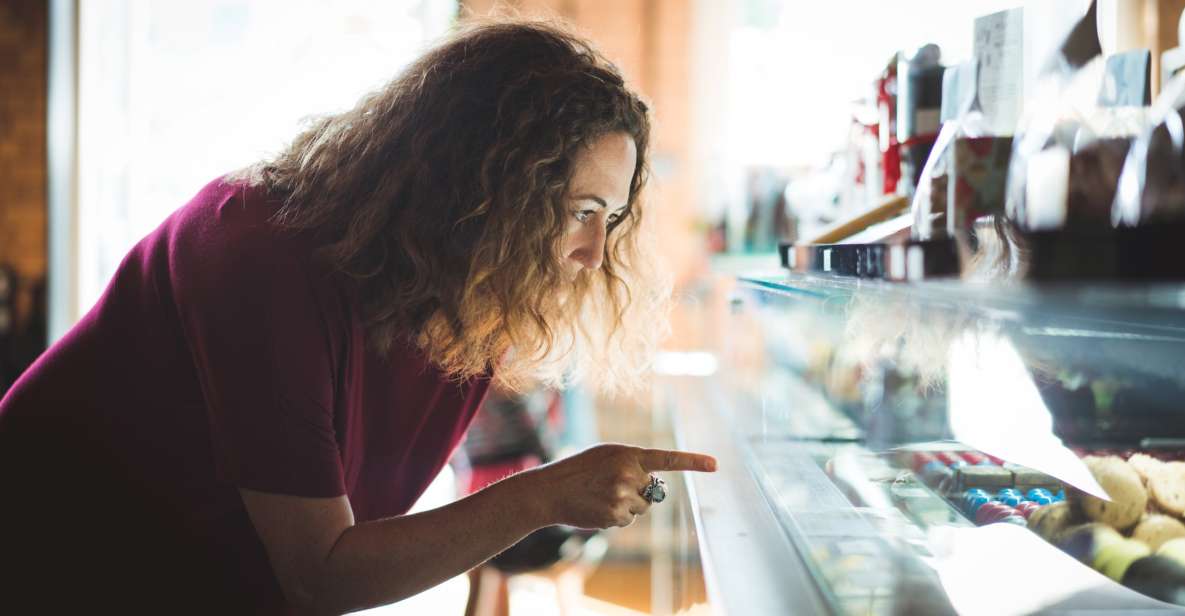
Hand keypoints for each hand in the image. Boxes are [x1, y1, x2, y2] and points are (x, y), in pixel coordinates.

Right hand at [518, 443, 716, 528]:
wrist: (550, 490)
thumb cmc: (578, 470)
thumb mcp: (606, 456)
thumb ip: (632, 463)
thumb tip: (653, 486)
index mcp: (629, 453)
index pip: (667, 459)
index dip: (693, 461)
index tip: (715, 465)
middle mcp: (629, 473)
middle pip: (653, 491)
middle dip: (639, 491)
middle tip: (612, 486)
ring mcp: (623, 495)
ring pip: (642, 507)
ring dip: (627, 505)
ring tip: (601, 496)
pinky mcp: (615, 514)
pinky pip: (628, 520)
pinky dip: (616, 517)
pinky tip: (597, 508)